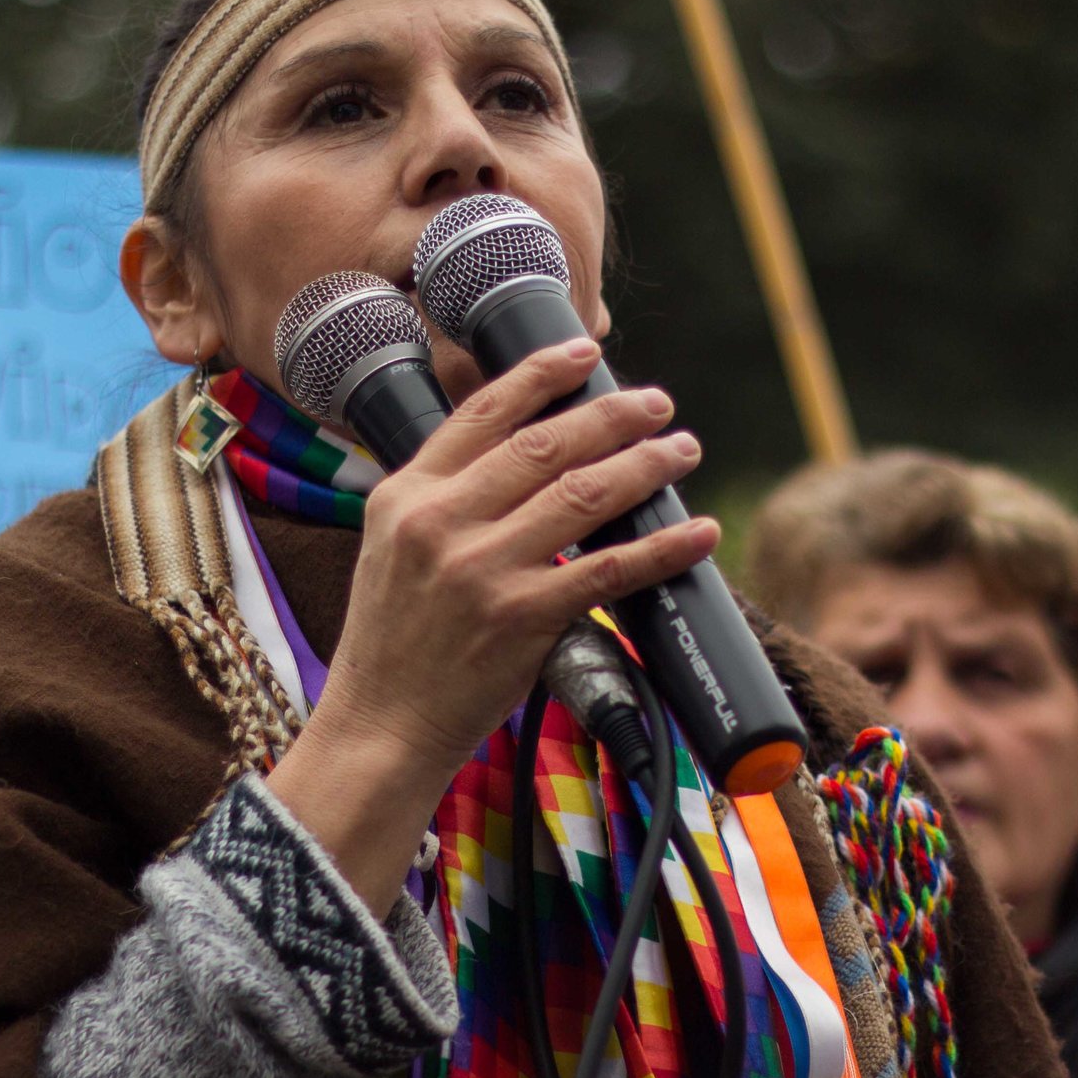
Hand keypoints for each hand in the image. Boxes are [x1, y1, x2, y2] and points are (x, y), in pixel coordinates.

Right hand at [267, 338, 718, 914]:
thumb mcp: (391, 547)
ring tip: (681, 450)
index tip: (585, 351)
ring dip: (645, 466)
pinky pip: (610, 570)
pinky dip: (663, 547)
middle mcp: (441, 522)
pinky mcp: (522, 618)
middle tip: (658, 404)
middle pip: (546, 444)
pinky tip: (696, 532)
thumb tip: (522, 452)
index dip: (541, 374)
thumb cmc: (395, 641)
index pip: (482, 412)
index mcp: (407, 495)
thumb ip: (443, 497)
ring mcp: (483, 569)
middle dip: (613, 415)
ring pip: (585, 494)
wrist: (381, 726)